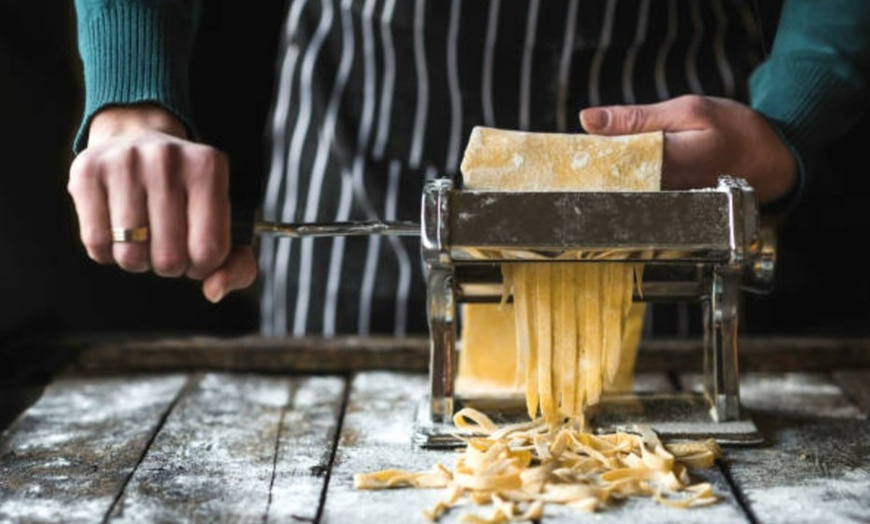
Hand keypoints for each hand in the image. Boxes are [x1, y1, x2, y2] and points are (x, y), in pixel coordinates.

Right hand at [67, 104, 256, 301]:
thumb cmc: (186, 193)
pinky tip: (118, 230)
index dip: (202, 267)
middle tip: (168, 243)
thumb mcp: (225, 220)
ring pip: (131, 255)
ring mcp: (124, 162)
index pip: (210, 250)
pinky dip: (108, 252)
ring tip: (144, 235)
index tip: (197, 254)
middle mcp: (167, 159)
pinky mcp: (87, 171)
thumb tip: (213, 291)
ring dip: (138, 260)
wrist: (137, 138)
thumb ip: (236, 265)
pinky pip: (96, 243)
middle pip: (169, 259)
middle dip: (170, 265)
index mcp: (208, 167)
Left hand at [579, 94, 796, 204]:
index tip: (560, 162)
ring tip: (578, 186)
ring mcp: (671, 210)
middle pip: (614, 192)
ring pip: (623, 203)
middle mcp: (669, 194)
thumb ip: (636, 118)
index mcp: (673, 163)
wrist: (775, 161)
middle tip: (560, 179)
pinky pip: (638, 208)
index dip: (584, 165)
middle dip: (588, 184)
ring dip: (601, 193)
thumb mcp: (688, 110)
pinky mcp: (673, 216)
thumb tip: (588, 119)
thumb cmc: (735, 131)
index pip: (613, 167)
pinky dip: (621, 197)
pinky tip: (608, 190)